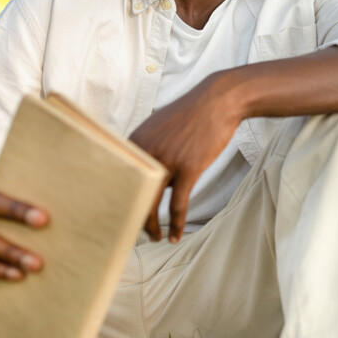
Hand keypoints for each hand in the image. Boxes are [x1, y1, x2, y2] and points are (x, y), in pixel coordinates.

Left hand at [129, 74, 244, 242]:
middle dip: (132, 218)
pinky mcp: (189, 168)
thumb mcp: (161, 126)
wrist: (219, 100)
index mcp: (135, 142)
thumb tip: (145, 172)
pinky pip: (178, 205)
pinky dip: (176, 224)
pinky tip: (176, 235)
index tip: (120, 215)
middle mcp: (146, 152)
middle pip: (131, 195)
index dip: (118, 201)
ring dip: (152, 226)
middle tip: (133, 233)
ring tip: (155, 237)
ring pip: (151, 204)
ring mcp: (167, 161)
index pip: (118, 179)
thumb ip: (148, 148)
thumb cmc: (192, 114)